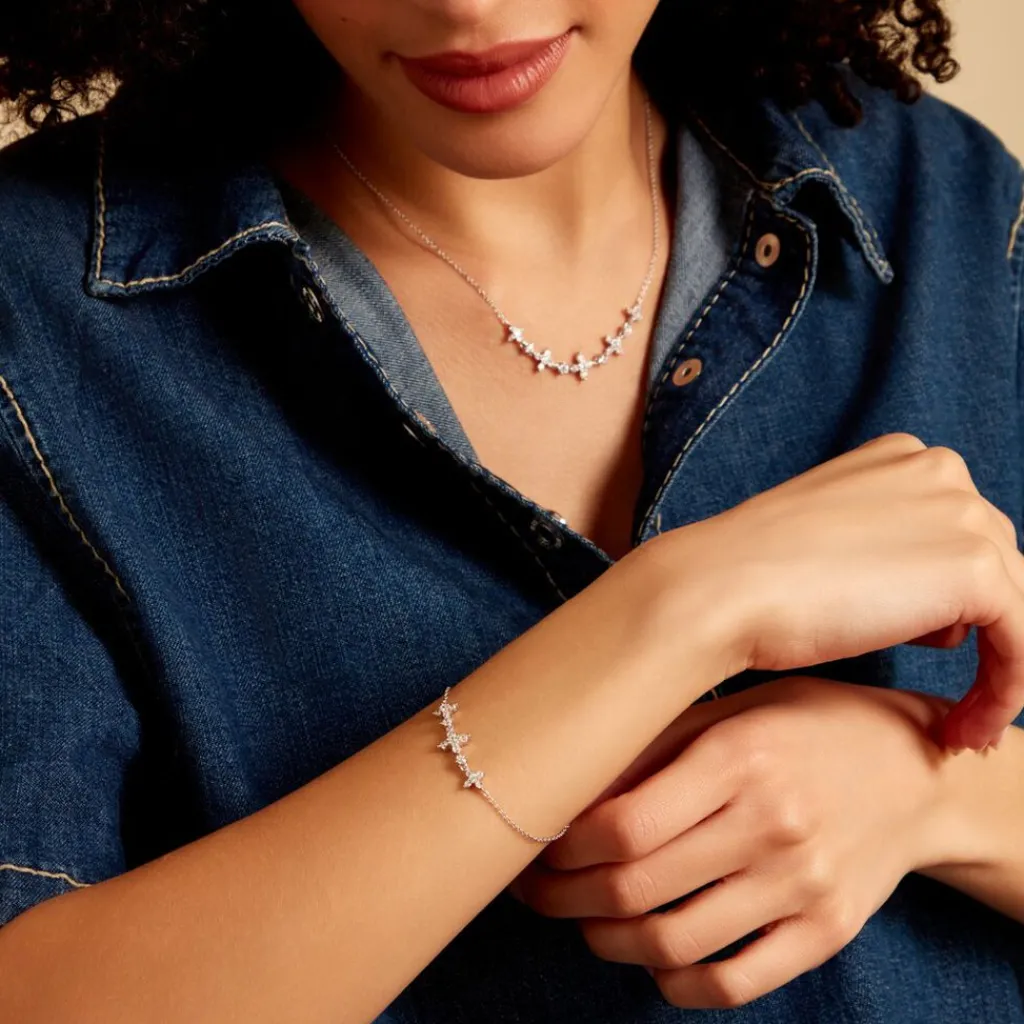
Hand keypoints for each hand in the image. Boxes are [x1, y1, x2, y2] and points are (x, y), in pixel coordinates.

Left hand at [508, 677, 965, 1008]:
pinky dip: (677, 984)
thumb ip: (657, 745)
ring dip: (606, 941)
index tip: (537, 842)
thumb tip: (573, 786)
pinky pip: (735, 982)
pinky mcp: (826, 932)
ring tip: (584, 921)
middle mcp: (771, 824)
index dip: (563, 846)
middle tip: (536, 889)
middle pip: (636, 887)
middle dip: (563, 897)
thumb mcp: (734, 707)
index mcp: (740, 757)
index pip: (624, 824)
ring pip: (673, 943)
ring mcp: (802, 886)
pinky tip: (652, 959)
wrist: (915, 772)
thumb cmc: (807, 725)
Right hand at [642, 432, 1023, 748]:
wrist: (719, 591)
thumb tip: (930, 606)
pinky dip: (1003, 695)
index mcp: (901, 458)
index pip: (958, 534)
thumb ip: (884, 550)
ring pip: (1016, 607)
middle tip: (945, 700)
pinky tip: (964, 732)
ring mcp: (961, 515)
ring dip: (995, 673)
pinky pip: (1022, 644)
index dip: (950, 600)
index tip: (928, 653)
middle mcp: (941, 471)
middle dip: (974, 632)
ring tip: (954, 727)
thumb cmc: (752, 579)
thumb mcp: (828, 544)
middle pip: (996, 566)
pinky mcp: (975, 569)